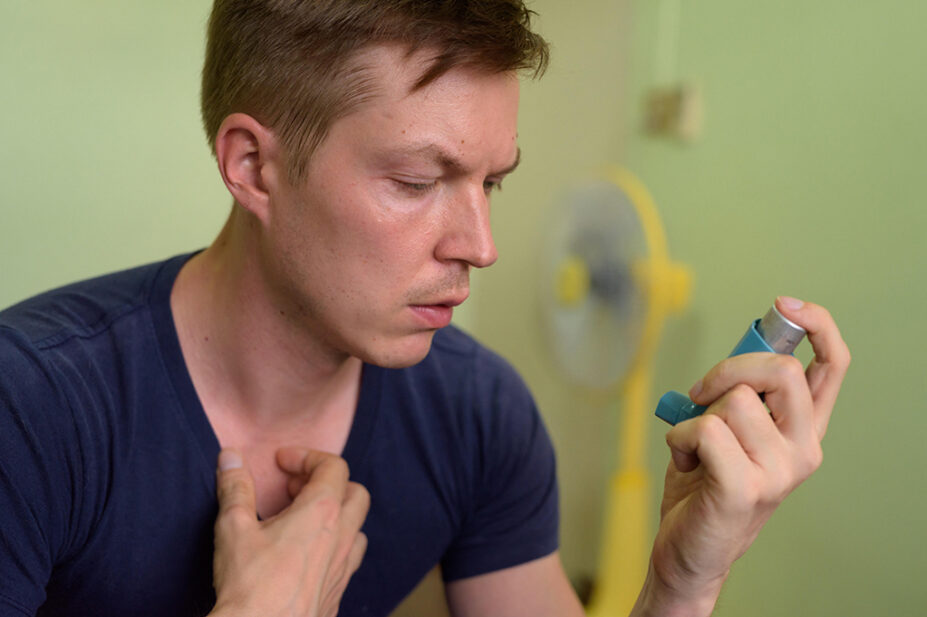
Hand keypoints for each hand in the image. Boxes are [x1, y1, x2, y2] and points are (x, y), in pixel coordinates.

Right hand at [209, 448, 369, 616]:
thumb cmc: (250, 585)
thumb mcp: (234, 528)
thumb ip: (235, 487)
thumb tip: (231, 456)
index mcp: (322, 513)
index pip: (333, 467)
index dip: (307, 456)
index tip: (281, 462)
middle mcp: (342, 537)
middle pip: (355, 493)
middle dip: (328, 483)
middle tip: (292, 490)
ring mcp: (344, 568)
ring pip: (358, 528)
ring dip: (336, 516)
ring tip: (300, 521)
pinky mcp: (338, 593)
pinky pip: (348, 561)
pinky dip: (333, 547)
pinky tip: (304, 557)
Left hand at [640, 297, 849, 615]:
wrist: (690, 551)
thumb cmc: (705, 486)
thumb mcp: (730, 430)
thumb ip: (742, 395)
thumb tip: (737, 358)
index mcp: (803, 429)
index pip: (833, 366)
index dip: (818, 325)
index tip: (784, 305)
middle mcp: (803, 449)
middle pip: (782, 371)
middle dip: (729, 368)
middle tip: (701, 394)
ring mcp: (779, 472)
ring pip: (733, 401)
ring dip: (695, 418)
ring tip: (695, 449)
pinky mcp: (746, 488)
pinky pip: (706, 430)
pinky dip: (680, 440)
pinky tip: (686, 463)